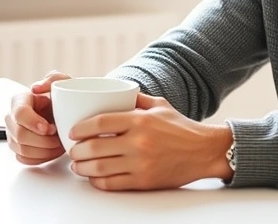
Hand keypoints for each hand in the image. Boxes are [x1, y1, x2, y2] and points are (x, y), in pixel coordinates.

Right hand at [5, 70, 71, 164]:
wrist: (66, 113)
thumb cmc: (63, 98)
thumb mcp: (64, 83)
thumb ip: (54, 78)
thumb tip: (35, 88)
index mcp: (20, 100)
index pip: (20, 113)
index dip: (34, 123)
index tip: (51, 128)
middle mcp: (11, 118)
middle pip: (19, 135)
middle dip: (43, 140)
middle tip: (59, 138)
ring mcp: (12, 135)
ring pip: (22, 149)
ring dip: (44, 150)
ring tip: (60, 144)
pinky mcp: (17, 149)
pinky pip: (25, 159)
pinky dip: (41, 158)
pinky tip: (53, 151)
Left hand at [67, 93, 233, 190]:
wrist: (205, 151)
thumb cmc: (182, 128)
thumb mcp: (160, 105)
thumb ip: (136, 99)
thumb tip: (114, 92)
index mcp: (140, 120)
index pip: (99, 122)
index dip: (80, 128)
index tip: (72, 131)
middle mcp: (138, 142)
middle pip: (93, 147)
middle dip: (76, 151)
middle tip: (72, 150)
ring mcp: (140, 164)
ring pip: (98, 168)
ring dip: (82, 168)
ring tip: (78, 165)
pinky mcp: (144, 182)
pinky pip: (111, 184)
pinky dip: (97, 181)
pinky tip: (94, 177)